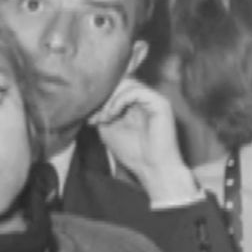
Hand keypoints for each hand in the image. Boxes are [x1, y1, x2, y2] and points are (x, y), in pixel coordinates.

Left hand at [88, 77, 198, 203]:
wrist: (153, 169)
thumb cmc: (134, 153)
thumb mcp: (109, 129)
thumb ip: (102, 112)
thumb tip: (91, 99)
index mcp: (135, 105)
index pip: (116, 88)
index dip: (101, 98)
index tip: (90, 118)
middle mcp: (145, 99)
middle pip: (121, 82)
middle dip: (104, 97)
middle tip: (95, 116)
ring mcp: (154, 100)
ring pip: (127, 83)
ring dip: (110, 99)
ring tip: (104, 116)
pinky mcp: (160, 103)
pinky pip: (136, 91)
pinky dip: (120, 100)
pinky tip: (113, 114)